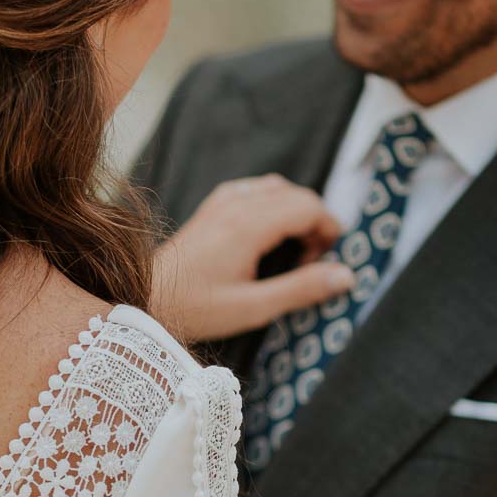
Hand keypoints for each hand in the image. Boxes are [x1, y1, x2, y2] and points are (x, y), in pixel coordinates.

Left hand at [150, 174, 353, 342]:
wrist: (149, 299)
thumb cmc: (197, 308)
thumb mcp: (254, 307)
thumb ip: (301, 289)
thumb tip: (346, 276)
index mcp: (248, 225)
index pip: (308, 206)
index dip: (328, 230)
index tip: (322, 263)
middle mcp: (236, 204)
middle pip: (297, 194)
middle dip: (315, 223)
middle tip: (309, 262)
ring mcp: (223, 201)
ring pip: (277, 188)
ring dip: (295, 213)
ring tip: (291, 251)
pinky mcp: (214, 206)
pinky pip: (256, 191)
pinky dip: (273, 206)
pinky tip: (267, 236)